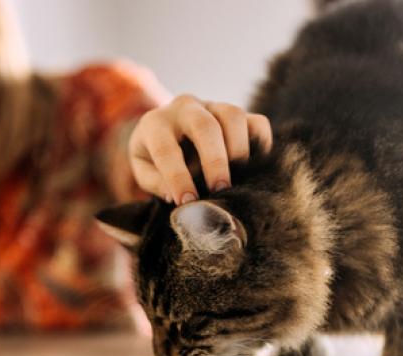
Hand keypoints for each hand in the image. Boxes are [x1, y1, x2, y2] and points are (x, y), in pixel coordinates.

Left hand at [128, 95, 272, 203]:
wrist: (166, 133)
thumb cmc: (152, 157)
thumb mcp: (142, 170)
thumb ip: (154, 182)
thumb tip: (175, 196)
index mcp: (155, 123)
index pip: (166, 149)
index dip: (177, 177)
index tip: (187, 202)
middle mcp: (184, 108)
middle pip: (205, 125)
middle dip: (215, 160)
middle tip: (219, 189)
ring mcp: (213, 106)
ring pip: (234, 116)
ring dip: (239, 150)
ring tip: (237, 180)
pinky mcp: (237, 114)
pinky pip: (257, 122)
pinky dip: (260, 144)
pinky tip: (254, 168)